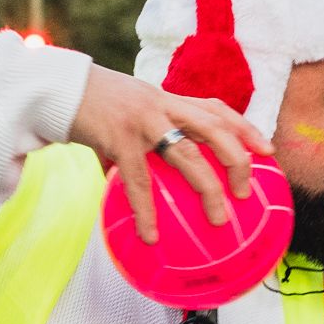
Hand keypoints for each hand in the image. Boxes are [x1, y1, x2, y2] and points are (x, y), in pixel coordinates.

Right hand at [67, 65, 273, 244]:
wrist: (55, 88)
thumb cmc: (90, 105)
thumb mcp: (126, 111)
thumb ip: (142, 138)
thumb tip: (136, 181)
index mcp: (167, 98)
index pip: (216, 107)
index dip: (246, 127)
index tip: (268, 150)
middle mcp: (162, 105)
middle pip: (215, 127)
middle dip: (238, 159)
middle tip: (246, 191)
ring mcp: (143, 121)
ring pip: (189, 154)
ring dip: (207, 188)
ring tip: (218, 219)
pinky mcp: (119, 138)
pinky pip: (139, 180)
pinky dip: (147, 210)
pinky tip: (151, 234)